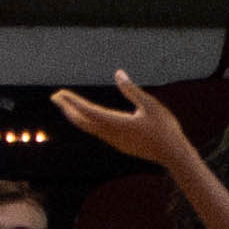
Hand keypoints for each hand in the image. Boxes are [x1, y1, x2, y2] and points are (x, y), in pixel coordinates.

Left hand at [52, 71, 196, 167]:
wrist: (172, 153)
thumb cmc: (164, 128)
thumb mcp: (150, 105)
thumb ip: (132, 90)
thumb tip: (118, 74)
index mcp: (117, 123)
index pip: (88, 111)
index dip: (73, 101)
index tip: (60, 93)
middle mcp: (111, 134)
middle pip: (82, 121)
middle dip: (68, 108)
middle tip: (55, 97)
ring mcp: (114, 141)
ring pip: (89, 127)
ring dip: (76, 116)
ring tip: (68, 106)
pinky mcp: (119, 144)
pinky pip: (97, 132)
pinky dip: (88, 122)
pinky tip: (89, 119)